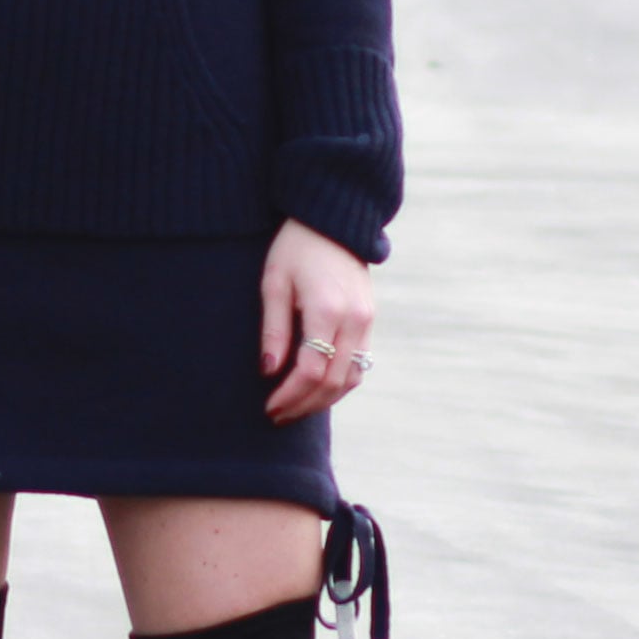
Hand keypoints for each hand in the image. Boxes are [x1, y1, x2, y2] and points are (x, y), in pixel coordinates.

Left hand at [260, 219, 373, 423]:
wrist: (334, 222)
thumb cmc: (295, 248)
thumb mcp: (275, 282)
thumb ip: (273, 328)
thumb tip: (269, 372)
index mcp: (327, 310)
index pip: (311, 370)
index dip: (289, 395)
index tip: (269, 407)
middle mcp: (354, 320)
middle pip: (333, 382)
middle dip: (303, 405)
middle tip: (277, 415)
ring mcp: (367, 321)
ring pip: (351, 379)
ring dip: (322, 400)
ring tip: (294, 408)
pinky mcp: (370, 321)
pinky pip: (359, 365)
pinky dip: (338, 384)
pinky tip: (315, 390)